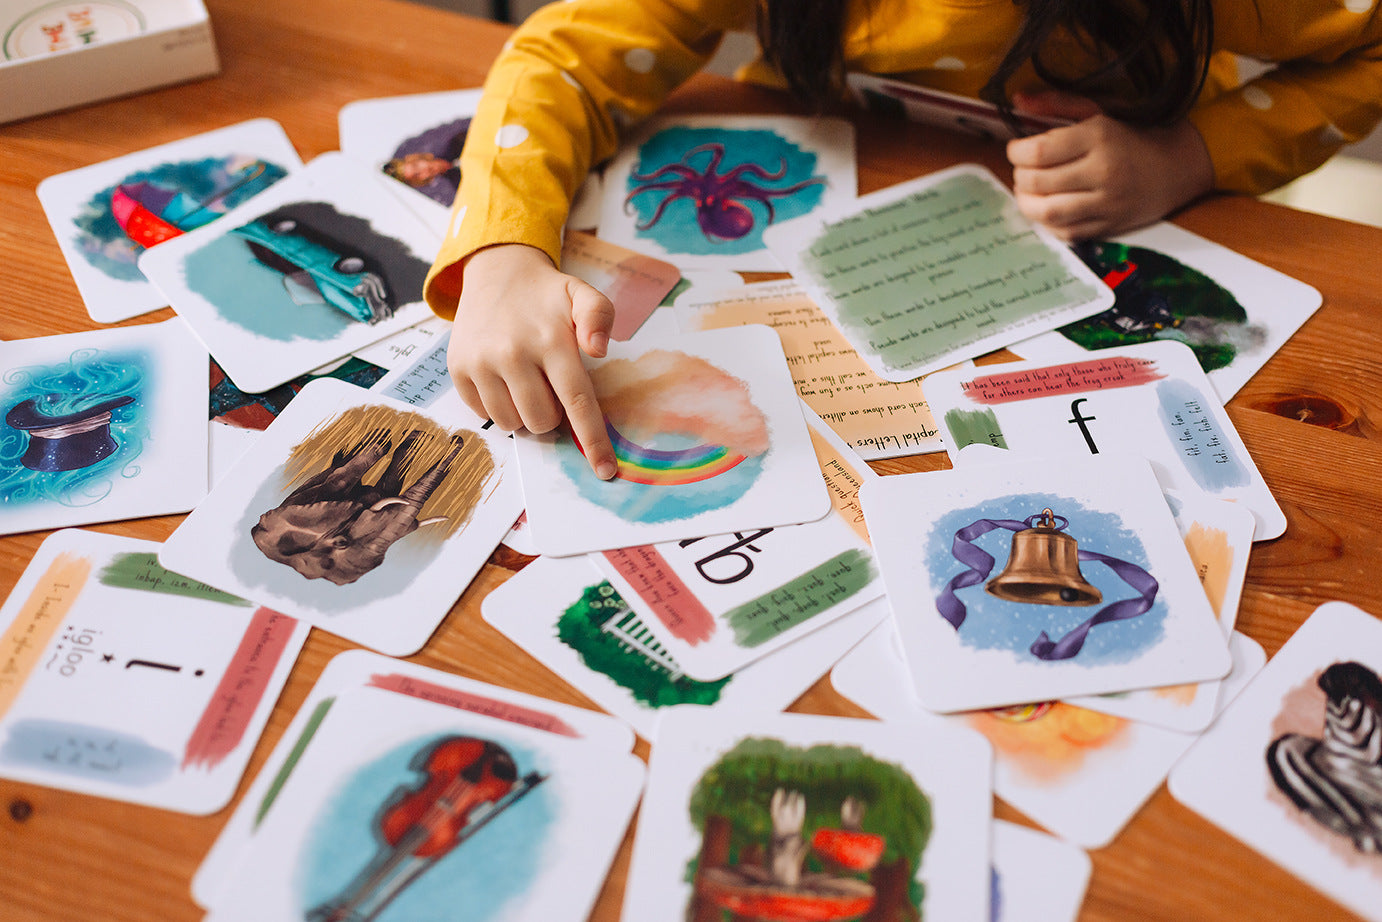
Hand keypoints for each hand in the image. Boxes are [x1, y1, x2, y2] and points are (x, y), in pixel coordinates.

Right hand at [448, 243, 617, 479]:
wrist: (496, 272)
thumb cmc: (546, 294)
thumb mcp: (581, 294)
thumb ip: (600, 317)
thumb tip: (599, 349)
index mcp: (551, 340)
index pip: (577, 401)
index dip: (593, 440)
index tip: (605, 470)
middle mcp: (513, 354)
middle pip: (542, 421)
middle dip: (553, 414)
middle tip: (549, 384)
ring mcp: (481, 363)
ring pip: (512, 423)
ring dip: (524, 413)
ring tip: (526, 380)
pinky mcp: (458, 370)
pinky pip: (484, 414)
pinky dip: (499, 406)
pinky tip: (503, 378)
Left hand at [1006, 90, 1213, 240]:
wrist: (1179, 164)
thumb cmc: (1134, 134)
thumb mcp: (1099, 110)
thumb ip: (1057, 104)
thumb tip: (1018, 100)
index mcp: (1099, 136)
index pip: (1039, 152)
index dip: (1016, 153)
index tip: (1016, 149)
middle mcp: (1103, 171)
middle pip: (1038, 182)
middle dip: (1019, 176)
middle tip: (1023, 170)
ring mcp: (1107, 202)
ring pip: (1048, 212)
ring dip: (1027, 203)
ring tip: (1028, 191)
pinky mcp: (1109, 226)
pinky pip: (1065, 232)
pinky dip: (1048, 222)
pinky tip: (1048, 207)